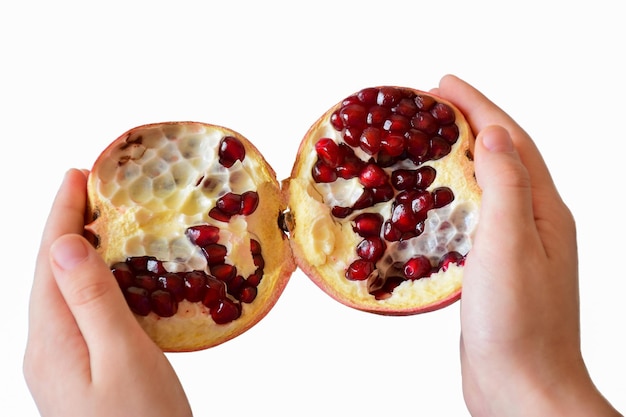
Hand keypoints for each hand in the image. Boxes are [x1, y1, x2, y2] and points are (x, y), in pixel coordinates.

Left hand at [23, 169, 191, 416]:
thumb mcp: (124, 358)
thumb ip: (93, 301)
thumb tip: (65, 245)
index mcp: (51, 342)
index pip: (50, 262)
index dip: (62, 214)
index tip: (77, 173)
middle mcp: (46, 350)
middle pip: (49, 274)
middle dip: (66, 226)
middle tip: (91, 188)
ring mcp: (60, 364)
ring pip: (63, 293)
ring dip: (78, 253)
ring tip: (100, 220)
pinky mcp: (79, 372)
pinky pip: (77, 313)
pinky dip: (92, 283)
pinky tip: (111, 278)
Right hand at [433, 75, 621, 415]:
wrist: (521, 387)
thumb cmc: (518, 321)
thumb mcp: (510, 242)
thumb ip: (504, 184)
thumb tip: (494, 132)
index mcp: (542, 210)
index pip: (510, 140)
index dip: (477, 106)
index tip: (443, 84)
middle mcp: (533, 223)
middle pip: (500, 157)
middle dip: (467, 124)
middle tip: (429, 106)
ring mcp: (513, 247)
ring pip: (485, 186)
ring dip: (458, 158)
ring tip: (428, 142)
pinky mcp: (492, 269)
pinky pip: (473, 217)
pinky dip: (451, 197)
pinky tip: (432, 201)